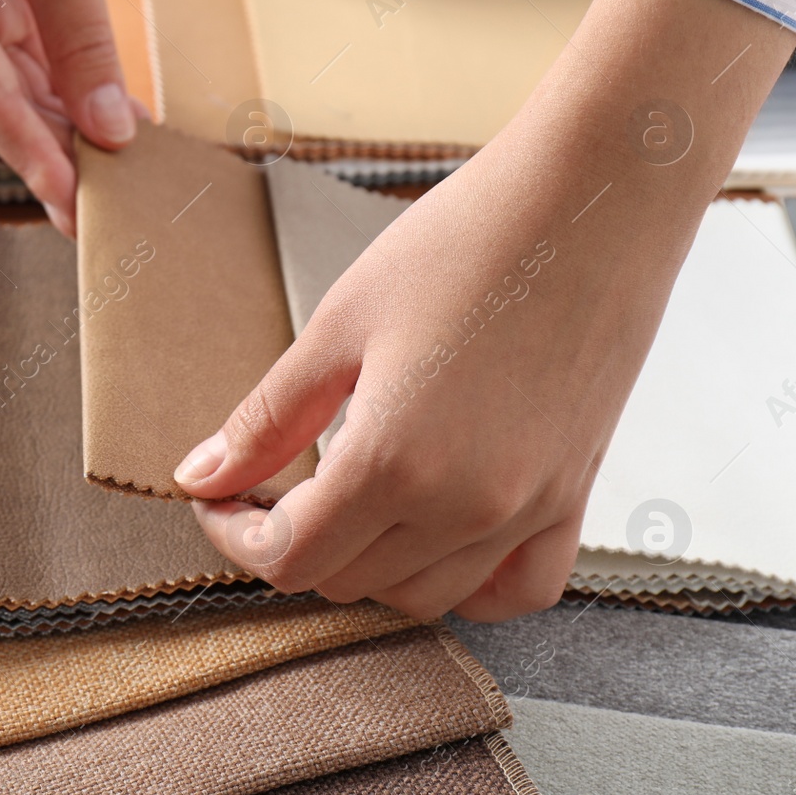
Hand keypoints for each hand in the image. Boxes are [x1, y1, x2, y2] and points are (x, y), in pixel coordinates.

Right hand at [0, 0, 136, 235]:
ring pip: (4, 84)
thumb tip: (110, 131)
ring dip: (60, 122)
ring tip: (114, 171)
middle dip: (50, 148)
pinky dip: (59, 85)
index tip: (73, 206)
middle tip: (101, 209)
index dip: (33, 154)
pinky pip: (14, 54)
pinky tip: (103, 118)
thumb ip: (85, 46)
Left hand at [177, 0, 795, 621]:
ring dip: (368, 565)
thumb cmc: (464, 242)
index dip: (235, 535)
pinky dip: (469, 584)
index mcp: (393, 463)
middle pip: (347, 581)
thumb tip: (201, 476)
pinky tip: (434, 536)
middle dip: (292, 542)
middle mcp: (464, 507)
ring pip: (423, 597)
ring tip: (346, 497)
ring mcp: (528, 509)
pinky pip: (520, 588)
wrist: (594, 197)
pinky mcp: (575, 494)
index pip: (288, 557)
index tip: (219, 496)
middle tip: (272, 482)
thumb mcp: (340, 326)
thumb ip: (268, 418)